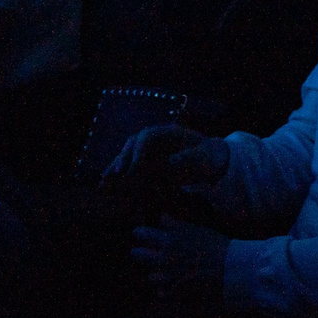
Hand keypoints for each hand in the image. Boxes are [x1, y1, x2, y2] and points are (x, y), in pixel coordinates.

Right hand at [102, 124, 228, 188]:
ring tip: (103, 181)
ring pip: (129, 156)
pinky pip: (133, 169)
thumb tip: (171, 161)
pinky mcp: (150, 164)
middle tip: (114, 175)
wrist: (213, 163)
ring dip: (116, 168)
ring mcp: (152, 150)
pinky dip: (122, 176)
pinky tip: (110, 185)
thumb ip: (189, 157)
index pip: (146, 136)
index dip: (137, 150)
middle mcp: (156, 139)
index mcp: (169, 133)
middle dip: (122, 159)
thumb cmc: (210, 156)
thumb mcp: (204, 156)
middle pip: (133, 144)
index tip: (133, 168)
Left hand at [130, 220, 229, 298]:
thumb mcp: (197, 230)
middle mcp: (164, 258)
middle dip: (138, 253)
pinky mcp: (174, 293)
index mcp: (170, 240)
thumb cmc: (217, 246)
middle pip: (138, 255)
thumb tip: (161, 217)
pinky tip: (171, 287)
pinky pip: (160, 293)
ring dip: (155, 274)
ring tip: (161, 272)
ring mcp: (167, 277)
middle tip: (139, 252)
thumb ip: (176, 225)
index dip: (140, 233)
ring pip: (149, 276)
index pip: (143, 234)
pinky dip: (165, 290)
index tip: (138, 233)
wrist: (230, 271)